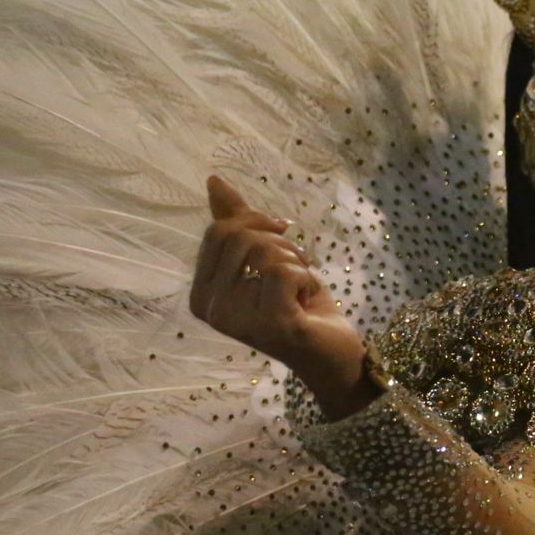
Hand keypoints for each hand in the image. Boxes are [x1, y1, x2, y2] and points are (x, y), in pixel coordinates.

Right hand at [190, 177, 371, 415]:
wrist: (333, 353)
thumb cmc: (298, 306)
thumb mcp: (267, 259)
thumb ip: (239, 223)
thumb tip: (214, 181)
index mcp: (201, 294)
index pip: (219, 231)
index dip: (257, 224)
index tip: (282, 241)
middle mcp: (210, 309)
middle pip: (239, 236)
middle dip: (279, 243)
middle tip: (295, 270)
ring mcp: (237, 319)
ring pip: (264, 250)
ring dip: (295, 262)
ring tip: (300, 289)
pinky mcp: (269, 323)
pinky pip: (285, 270)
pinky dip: (306, 279)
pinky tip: (306, 303)